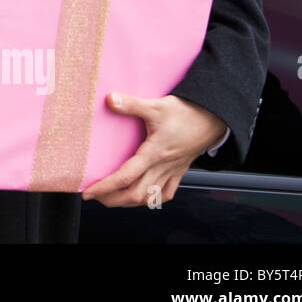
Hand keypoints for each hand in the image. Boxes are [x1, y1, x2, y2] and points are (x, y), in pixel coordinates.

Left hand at [80, 92, 227, 206]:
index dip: (105, 187)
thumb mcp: (156, 106)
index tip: (88, 192)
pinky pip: (166, 193)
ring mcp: (172, 171)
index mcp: (154, 153)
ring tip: (111, 198)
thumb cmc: (186, 113)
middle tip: (94, 196)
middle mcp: (163, 167)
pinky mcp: (179, 171)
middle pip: (135, 194)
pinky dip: (152, 199)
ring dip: (128, 202)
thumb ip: (132, 104)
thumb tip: (110, 99)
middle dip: (112, 199)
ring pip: (149, 197)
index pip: (126, 176)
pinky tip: (142, 197)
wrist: (213, 118)